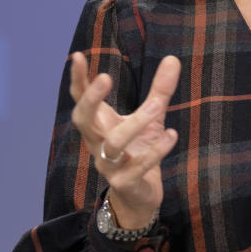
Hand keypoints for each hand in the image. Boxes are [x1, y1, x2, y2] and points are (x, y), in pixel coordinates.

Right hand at [69, 52, 180, 228]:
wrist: (139, 195)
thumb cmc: (139, 149)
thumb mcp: (151, 116)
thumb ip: (160, 89)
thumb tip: (173, 58)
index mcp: (99, 125)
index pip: (81, 100)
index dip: (78, 79)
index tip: (77, 55)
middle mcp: (98, 143)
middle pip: (83, 120)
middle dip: (91, 99)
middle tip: (105, 77)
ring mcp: (109, 164)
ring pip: (113, 144)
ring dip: (134, 123)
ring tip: (156, 106)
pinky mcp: (126, 182)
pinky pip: (137, 166)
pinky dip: (156, 150)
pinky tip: (171, 134)